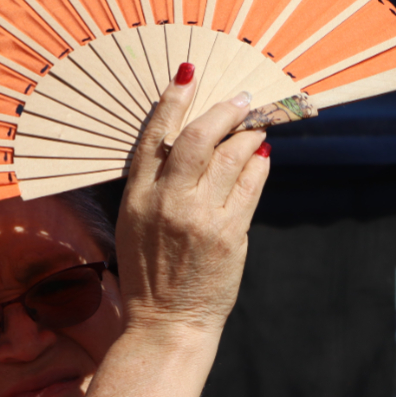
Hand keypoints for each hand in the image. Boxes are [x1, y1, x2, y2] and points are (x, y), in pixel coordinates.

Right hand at [115, 64, 270, 333]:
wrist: (166, 322)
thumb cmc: (148, 273)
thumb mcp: (133, 224)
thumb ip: (154, 186)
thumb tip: (189, 145)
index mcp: (136, 198)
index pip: (153, 136)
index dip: (172, 100)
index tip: (188, 74)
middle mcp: (166, 202)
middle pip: (197, 137)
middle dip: (223, 111)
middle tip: (242, 100)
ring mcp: (199, 217)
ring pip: (231, 156)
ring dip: (248, 136)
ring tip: (255, 130)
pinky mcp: (229, 234)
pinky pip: (251, 185)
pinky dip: (259, 166)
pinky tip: (261, 158)